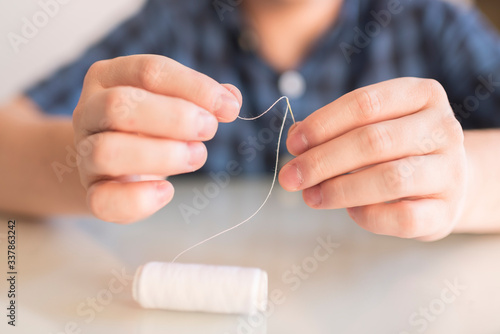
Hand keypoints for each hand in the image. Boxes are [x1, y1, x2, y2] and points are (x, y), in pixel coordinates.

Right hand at [73, 55, 241, 222]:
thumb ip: (200, 98)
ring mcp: (84, 154)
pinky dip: (139, 199)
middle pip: (119, 105)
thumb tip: (231, 99)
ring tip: (197, 155)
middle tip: (209, 130)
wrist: (112, 162)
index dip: (194, 87)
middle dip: (174, 118)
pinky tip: (166, 190)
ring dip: (161, 155)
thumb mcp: (172, 102)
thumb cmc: (148, 126)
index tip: (229, 108)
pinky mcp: (91, 192)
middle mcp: (89, 111)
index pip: (149, 71)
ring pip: (107, 151)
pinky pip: (104, 200)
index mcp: (109, 76)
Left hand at [279, 78, 466, 240]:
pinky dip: (367, 215)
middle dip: (322, 161)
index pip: (365, 103)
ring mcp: (450, 171)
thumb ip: (334, 128)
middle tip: (290, 177)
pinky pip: (402, 217)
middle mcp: (443, 129)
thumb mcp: (371, 126)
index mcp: (422, 95)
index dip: (323, 124)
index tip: (293, 144)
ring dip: (339, 190)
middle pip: (374, 141)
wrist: (445, 183)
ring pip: (389, 179)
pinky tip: (351, 211)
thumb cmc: (396, 149)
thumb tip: (296, 137)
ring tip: (311, 196)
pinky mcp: (446, 211)